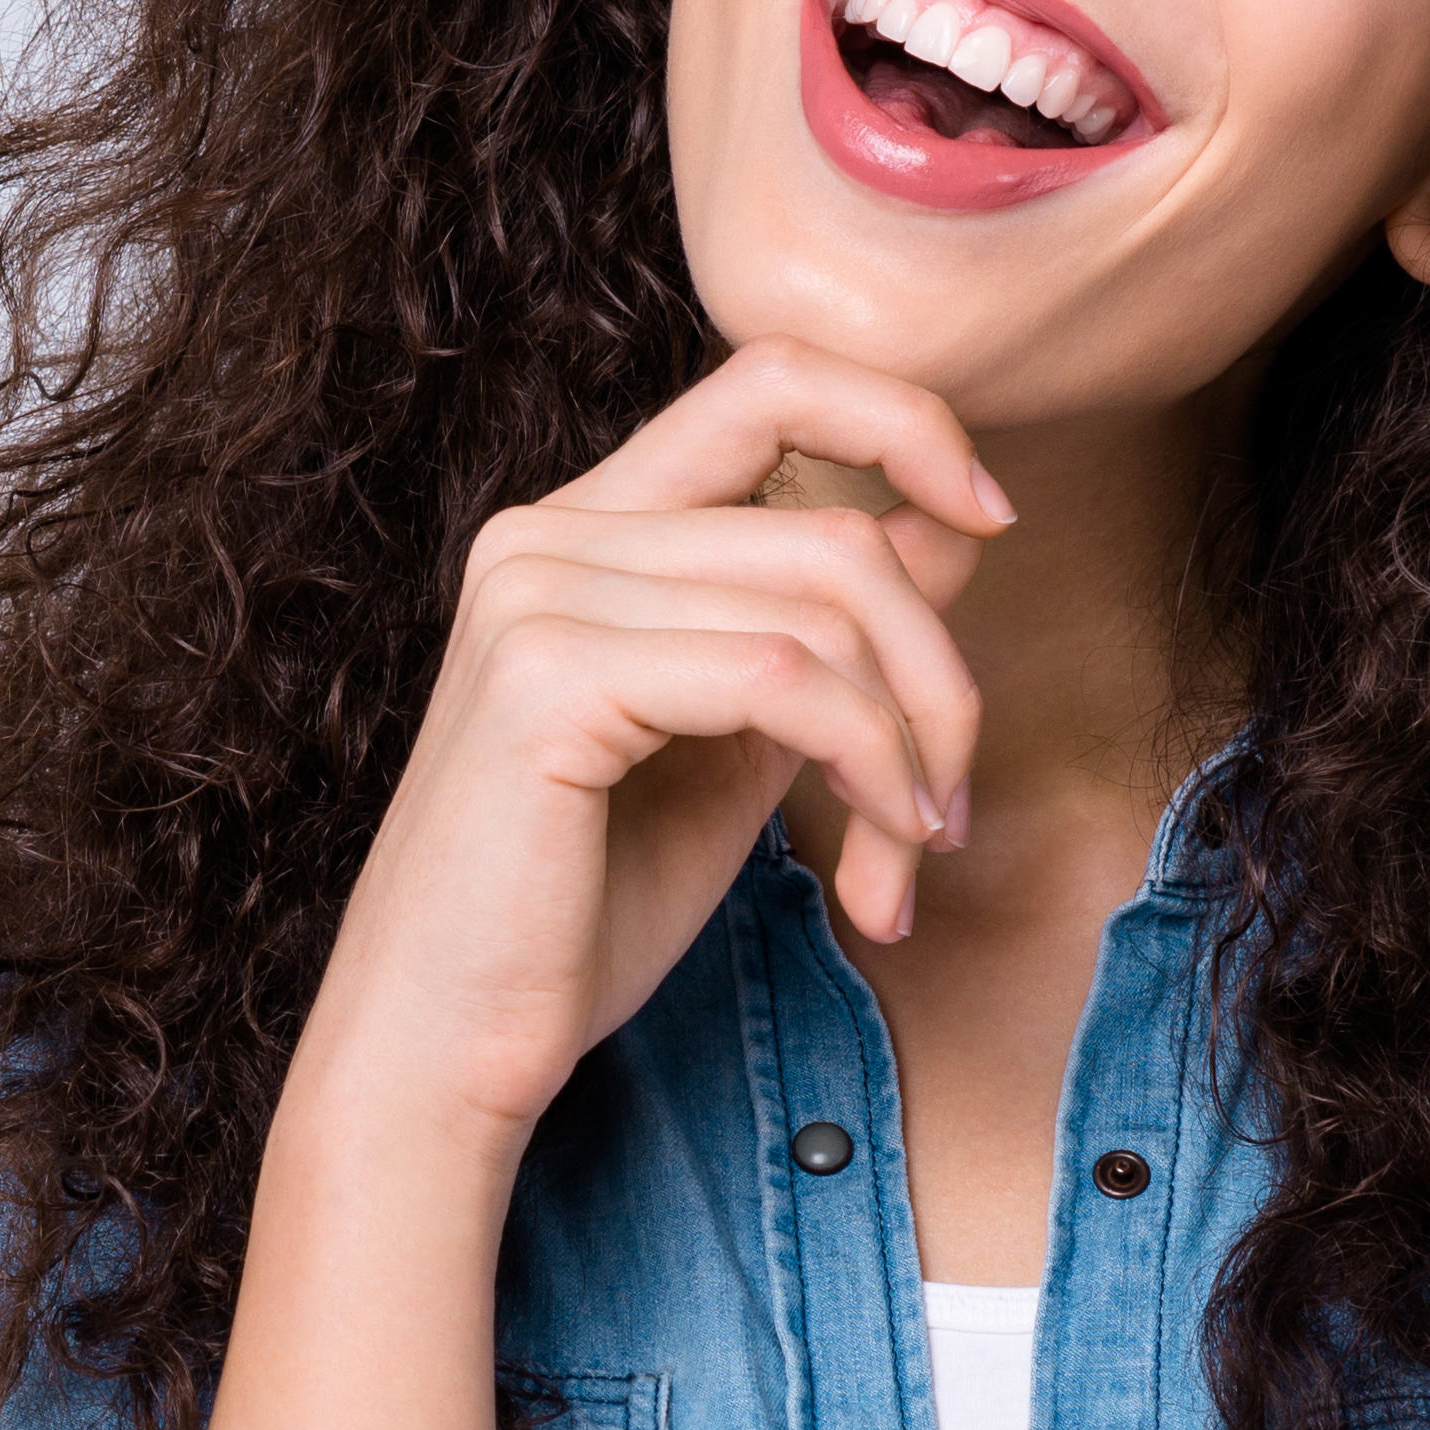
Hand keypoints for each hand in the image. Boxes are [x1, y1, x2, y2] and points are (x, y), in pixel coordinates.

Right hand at [292, 342, 1009, 1149]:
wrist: (442, 1050)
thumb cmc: (577, 916)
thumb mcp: (738, 748)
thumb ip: (824, 632)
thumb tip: (954, 523)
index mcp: (581, 531)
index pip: (769, 380)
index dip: (904, 423)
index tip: (988, 518)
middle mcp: (545, 535)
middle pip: (832, 529)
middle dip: (937, 673)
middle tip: (948, 804)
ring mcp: (536, 596)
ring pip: (826, 608)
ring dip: (909, 747)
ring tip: (906, 854)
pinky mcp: (549, 678)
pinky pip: (784, 680)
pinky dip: (866, 767)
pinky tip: (872, 871)